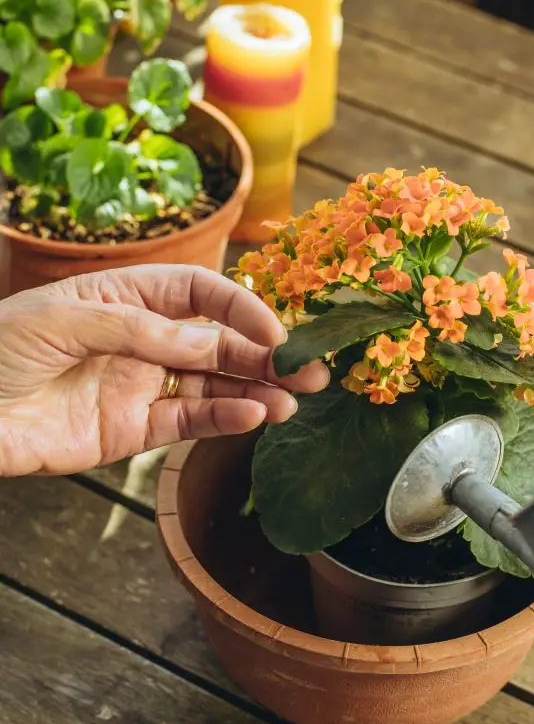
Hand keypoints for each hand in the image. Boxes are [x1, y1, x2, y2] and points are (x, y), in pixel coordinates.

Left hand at [0, 265, 328, 476]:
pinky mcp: (133, 430)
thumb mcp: (67, 319)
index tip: (275, 330)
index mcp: (127, 295)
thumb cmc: (0, 349)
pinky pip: (189, 420)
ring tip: (294, 400)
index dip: (242, 307)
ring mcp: (142, 384)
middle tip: (312, 371)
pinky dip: (224, 418)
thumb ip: (142, 331)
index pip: (201, 293)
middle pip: (219, 340)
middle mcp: (144, 338)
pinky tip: (254, 416)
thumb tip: (210, 342)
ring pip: (215, 382)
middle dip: (267, 353)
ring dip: (257, 389)